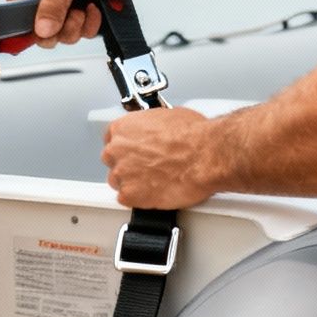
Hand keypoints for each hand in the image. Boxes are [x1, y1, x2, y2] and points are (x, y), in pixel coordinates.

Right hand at [8, 0, 152, 48]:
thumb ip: (54, 3)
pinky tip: (97, 8)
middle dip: (57, 27)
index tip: (35, 32)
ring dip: (76, 26)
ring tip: (88, 9)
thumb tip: (41, 27)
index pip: (17, 3)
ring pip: (59, 29)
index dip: (24, 21)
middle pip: (38, 23)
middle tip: (71, 17)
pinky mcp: (82, 5)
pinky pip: (78, 28)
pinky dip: (89, 25)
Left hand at [101, 107, 220, 209]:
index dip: (126, 148)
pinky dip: (139, 199)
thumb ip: (151, 127)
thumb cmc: (193, 136)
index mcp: (123, 128)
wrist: (204, 156)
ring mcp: (121, 173)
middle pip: (113, 161)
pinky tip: (154, 192)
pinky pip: (127, 200)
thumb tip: (156, 131)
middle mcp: (116, 149)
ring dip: (133, 182)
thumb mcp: (169, 116)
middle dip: (128, 165)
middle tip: (149, 166)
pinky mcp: (129, 195)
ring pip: (119, 182)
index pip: (111, 138)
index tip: (135, 152)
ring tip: (155, 180)